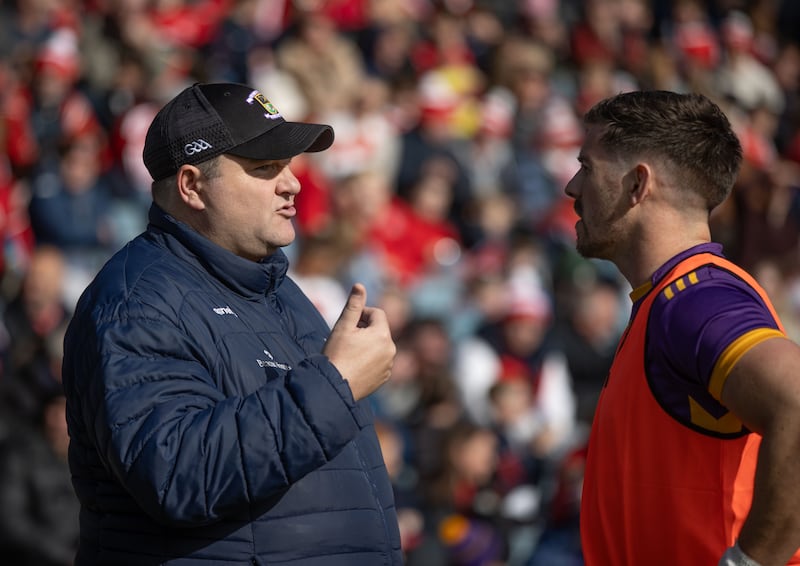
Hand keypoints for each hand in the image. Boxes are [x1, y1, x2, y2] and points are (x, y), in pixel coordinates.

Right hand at [323, 284, 395, 400]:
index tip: (347, 324)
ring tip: (349, 353)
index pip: (376, 313)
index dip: (361, 315)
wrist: (332, 387)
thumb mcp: (343, 326)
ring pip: (379, 346)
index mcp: (383, 335)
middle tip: (346, 339)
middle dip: (365, 330)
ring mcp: (389, 365)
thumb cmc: (336, 354)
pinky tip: (354, 365)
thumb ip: (354, 305)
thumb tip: (359, 285)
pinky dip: (370, 359)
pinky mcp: (384, 378)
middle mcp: (391, 350)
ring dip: (368, 344)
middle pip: (379, 330)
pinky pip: (379, 361)